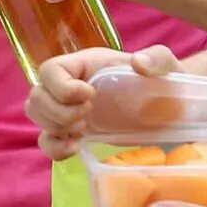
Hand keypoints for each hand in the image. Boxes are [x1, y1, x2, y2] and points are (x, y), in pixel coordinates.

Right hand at [28, 44, 175, 157]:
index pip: (51, 69)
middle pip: (36, 96)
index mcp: (87, 65)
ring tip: (83, 130)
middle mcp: (71, 85)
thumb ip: (158, 59)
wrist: (170, 110)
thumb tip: (138, 63)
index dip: (60, 86)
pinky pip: (47, 141)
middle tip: (87, 116)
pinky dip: (54, 148)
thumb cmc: (165, 83)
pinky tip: (76, 148)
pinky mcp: (74, 133)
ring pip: (35, 115)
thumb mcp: (168, 66)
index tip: (89, 96)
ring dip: (54, 126)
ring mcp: (69, 110)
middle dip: (57, 111)